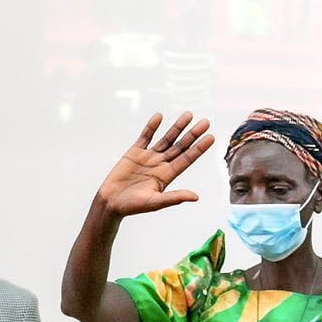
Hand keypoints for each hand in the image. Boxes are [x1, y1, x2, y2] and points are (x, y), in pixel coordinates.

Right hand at [96, 112, 212, 216]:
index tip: (210, 137)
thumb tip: (195, 197)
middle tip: (206, 122)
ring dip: (177, 127)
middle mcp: (161, 164)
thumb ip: (174, 197)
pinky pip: (145, 136)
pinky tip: (159, 116)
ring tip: (189, 114)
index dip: (199, 148)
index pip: (187, 159)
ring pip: (166, 139)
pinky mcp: (134, 152)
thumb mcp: (155, 202)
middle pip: (180, 146)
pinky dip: (152, 127)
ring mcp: (148, 157)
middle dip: (192, 134)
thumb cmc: (132, 206)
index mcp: (167, 176)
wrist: (110, 202)